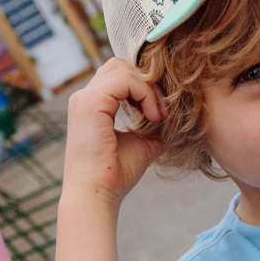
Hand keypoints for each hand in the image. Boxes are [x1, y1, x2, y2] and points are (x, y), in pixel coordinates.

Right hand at [61, 58, 166, 209]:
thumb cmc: (115, 174)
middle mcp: (84, 97)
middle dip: (145, 82)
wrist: (97, 194)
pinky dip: (144, 93)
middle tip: (160, 110)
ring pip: (123, 69)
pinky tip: (152, 115)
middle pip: (120, 65)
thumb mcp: (142, 142)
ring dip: (148, 88)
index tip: (159, 112)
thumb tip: (175, 115)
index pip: (119, 75)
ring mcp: (85, 98)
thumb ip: (154, 124)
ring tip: (157, 115)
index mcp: (92, 105)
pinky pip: (124, 80)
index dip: (143, 86)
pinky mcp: (90, 103)